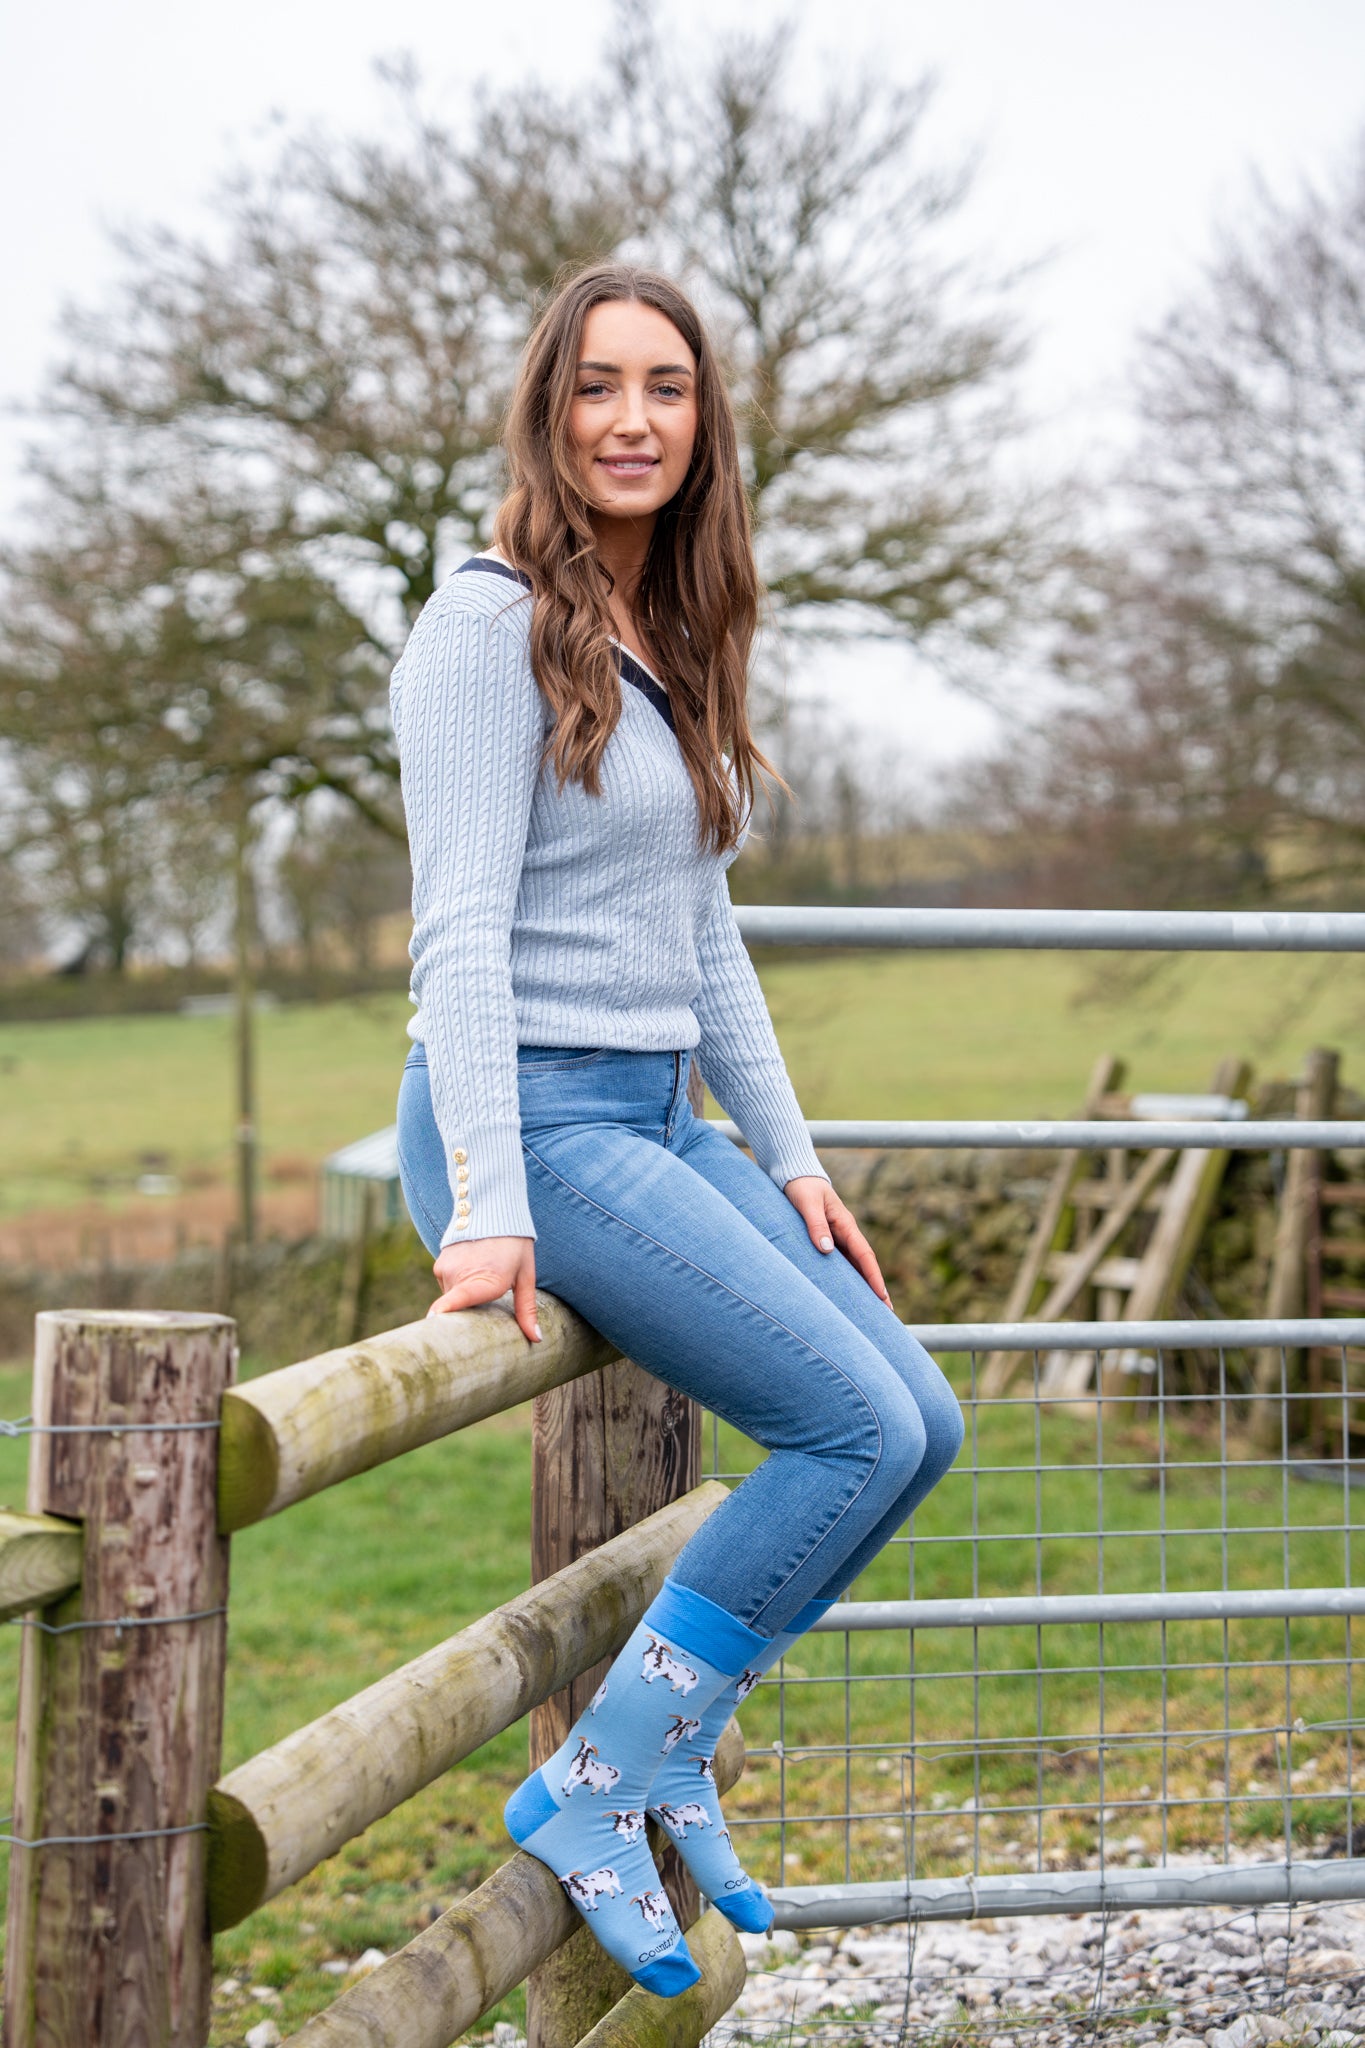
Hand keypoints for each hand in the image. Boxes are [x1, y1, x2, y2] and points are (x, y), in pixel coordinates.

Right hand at [429, 1236, 540, 1341]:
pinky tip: (472, 1268)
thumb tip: (536, 1339)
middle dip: (473, 1309)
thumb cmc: (514, 1246)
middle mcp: (460, 1276)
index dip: (443, 1313)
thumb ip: (527, 1309)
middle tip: (490, 1296)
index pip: (457, 1300)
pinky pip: (447, 1285)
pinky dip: (458, 1283)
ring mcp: (446, 1270)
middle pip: (460, 1309)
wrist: (493, 1211)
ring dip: (465, 1294)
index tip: (432, 1322)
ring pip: (453, 1297)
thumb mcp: (525, 1276)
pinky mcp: (438, 1265)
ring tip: (482, 1275)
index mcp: (486, 1280)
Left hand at [783, 1176, 891, 1307]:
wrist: (794, 1175)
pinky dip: (847, 1279)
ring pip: (854, 1266)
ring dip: (862, 1287)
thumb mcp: (807, 1204)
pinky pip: (840, 1263)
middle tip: (887, 1312)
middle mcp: (845, 1234)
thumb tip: (826, 1249)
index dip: (873, 1276)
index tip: (882, 1296)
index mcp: (845, 1225)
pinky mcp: (826, 1240)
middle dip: (876, 1288)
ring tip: (870, 1311)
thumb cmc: (802, 1188)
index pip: (864, 1254)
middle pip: (864, 1265)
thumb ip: (815, 1225)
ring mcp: (837, 1238)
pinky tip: (847, 1294)